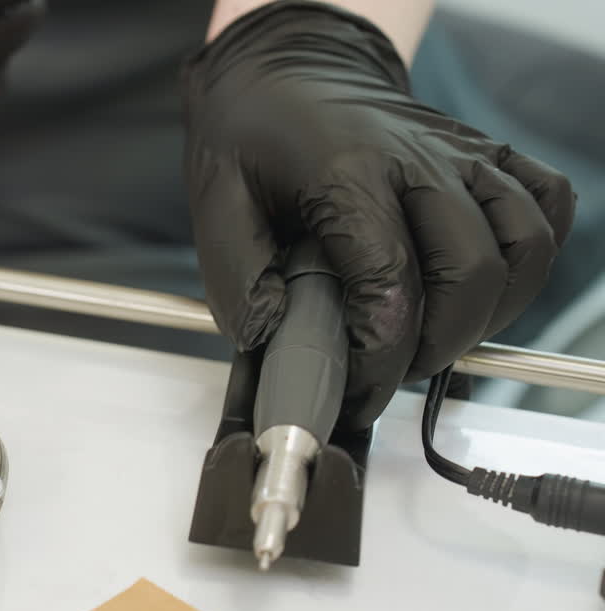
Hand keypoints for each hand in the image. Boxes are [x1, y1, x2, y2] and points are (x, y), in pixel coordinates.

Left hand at [181, 1, 574, 428]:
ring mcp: (462, 155)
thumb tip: (269, 333)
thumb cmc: (253, 137)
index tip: (353, 388)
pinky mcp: (489, 155)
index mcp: (347, 172)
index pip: (389, 283)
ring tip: (433, 336)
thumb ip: (235, 274)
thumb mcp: (214, 198)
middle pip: (471, 274)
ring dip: (488, 313)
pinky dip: (530, 258)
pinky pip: (546, 207)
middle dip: (436, 346)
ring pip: (522, 248)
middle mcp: (419, 160)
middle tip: (392, 370)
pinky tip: (484, 284)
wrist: (288, 72)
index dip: (378, 357)